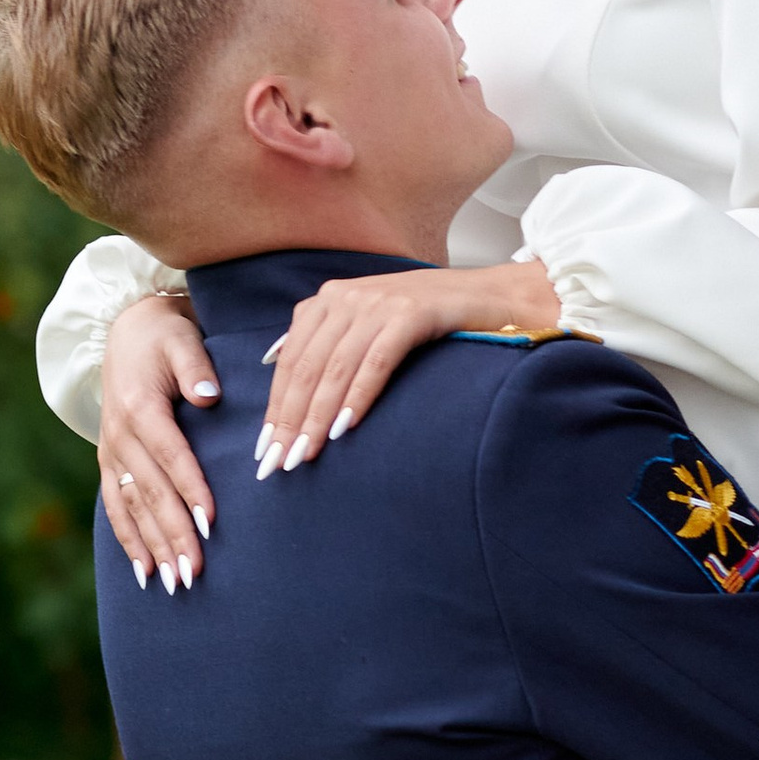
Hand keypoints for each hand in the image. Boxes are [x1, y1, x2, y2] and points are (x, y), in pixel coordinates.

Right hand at [100, 289, 220, 590]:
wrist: (125, 332)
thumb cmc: (163, 336)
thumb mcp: (180, 339)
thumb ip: (195, 366)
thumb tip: (208, 396)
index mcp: (139, 407)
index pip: (170, 454)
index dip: (190, 488)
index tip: (211, 522)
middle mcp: (119, 435)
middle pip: (150, 492)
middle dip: (173, 534)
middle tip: (195, 571)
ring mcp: (111, 453)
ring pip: (132, 508)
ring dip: (153, 547)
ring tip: (175, 583)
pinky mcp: (110, 463)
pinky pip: (116, 508)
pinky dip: (129, 541)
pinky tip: (145, 573)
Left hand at [260, 258, 563, 469]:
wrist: (495, 297)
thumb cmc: (431, 319)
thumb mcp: (370, 323)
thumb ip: (330, 342)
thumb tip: (277, 365)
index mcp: (328, 300)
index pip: (290, 361)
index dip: (275, 408)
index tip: (264, 452)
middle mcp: (347, 296)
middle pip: (306, 367)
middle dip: (289, 420)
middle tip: (278, 463)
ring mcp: (380, 301)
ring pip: (336, 367)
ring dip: (318, 416)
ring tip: (305, 454)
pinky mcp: (413, 311)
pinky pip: (377, 360)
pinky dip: (359, 395)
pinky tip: (346, 427)